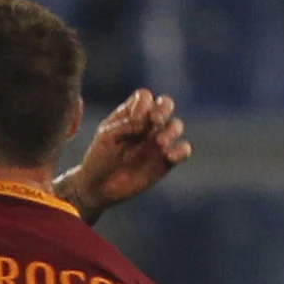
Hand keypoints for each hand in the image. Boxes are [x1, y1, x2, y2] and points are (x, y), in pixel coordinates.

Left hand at [63, 90, 189, 216]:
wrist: (100, 187)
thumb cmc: (99, 158)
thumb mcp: (106, 137)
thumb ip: (125, 125)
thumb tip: (145, 123)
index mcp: (130, 113)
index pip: (144, 96)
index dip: (143, 104)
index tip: (135, 120)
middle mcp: (147, 124)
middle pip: (166, 103)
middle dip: (164, 108)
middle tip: (155, 120)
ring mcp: (158, 141)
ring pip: (177, 125)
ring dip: (171, 130)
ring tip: (159, 143)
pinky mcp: (166, 161)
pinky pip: (183, 150)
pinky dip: (181, 151)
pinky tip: (168, 156)